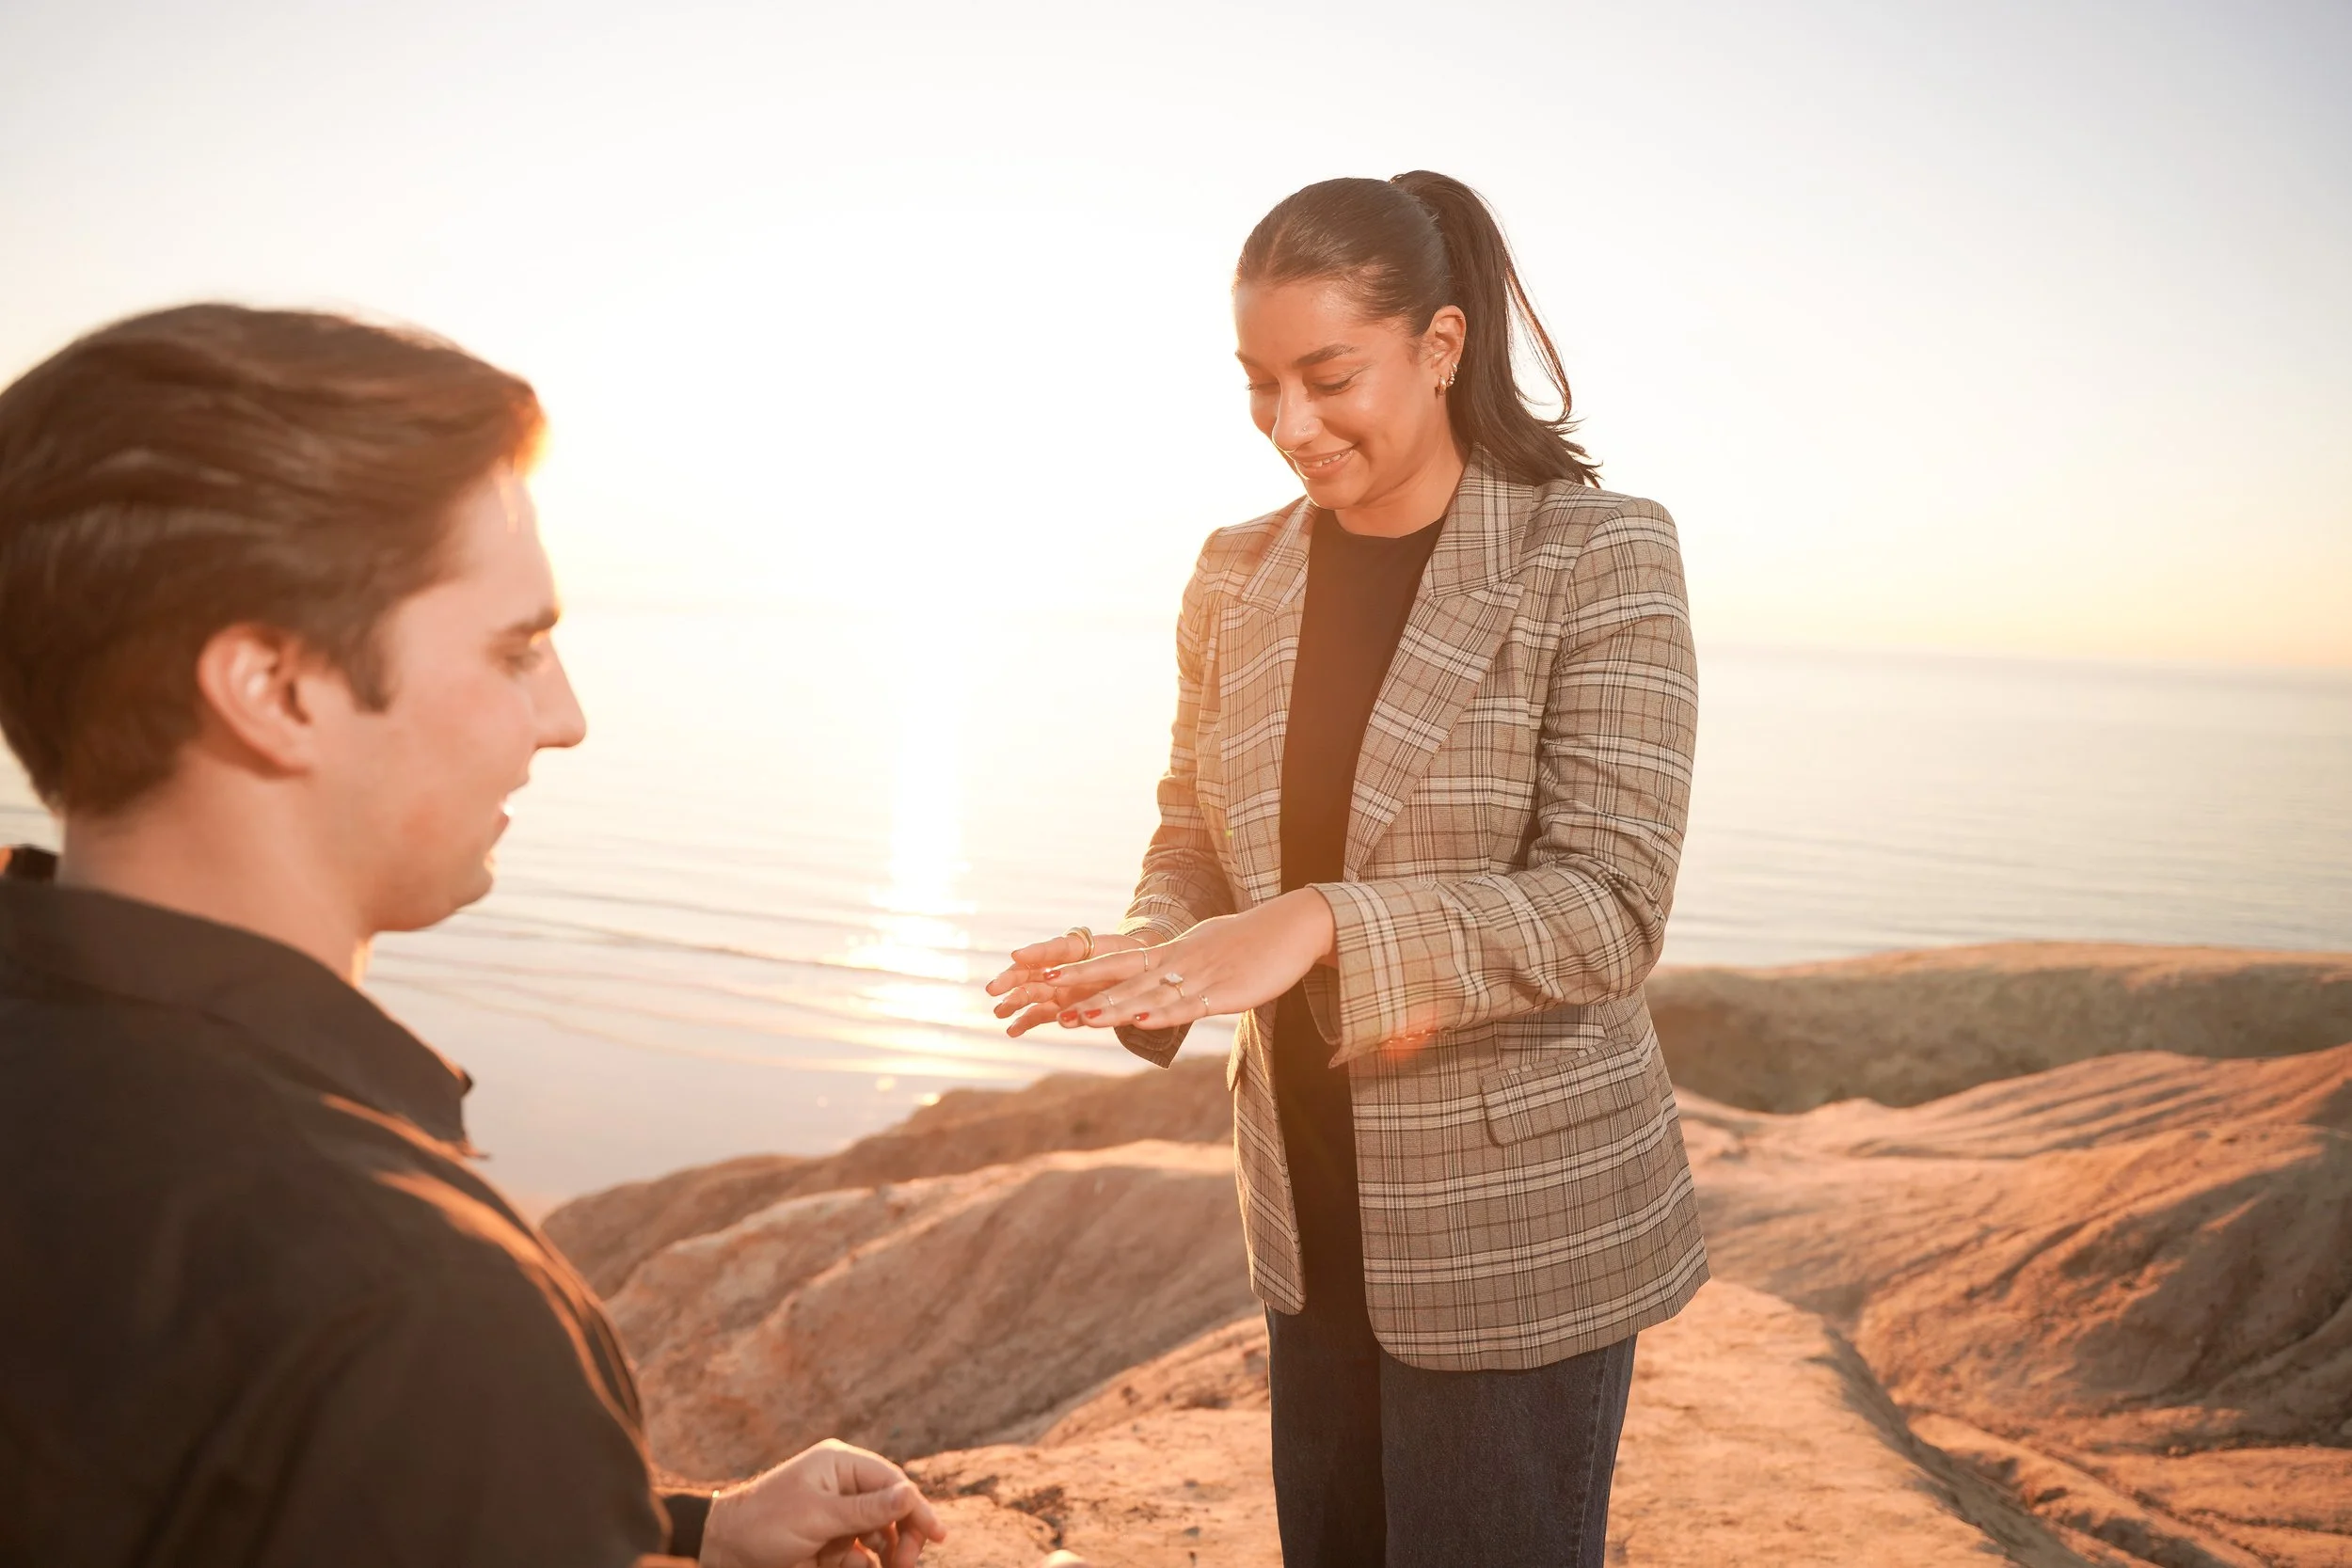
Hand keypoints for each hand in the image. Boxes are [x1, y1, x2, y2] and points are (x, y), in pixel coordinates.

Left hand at [701, 1439, 944, 1567]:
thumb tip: (910, 1494)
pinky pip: (862, 1555)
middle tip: (906, 1564)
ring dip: (889, 1555)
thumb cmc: (766, 1524)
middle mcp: (844, 1486)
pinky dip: (866, 1565)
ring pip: (881, 1536)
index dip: (915, 1507)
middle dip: (903, 1536)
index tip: (937, 1535)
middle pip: (892, 1509)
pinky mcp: (831, 1543)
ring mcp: (838, 1516)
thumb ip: (866, 1508)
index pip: (891, 1482)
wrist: (725, 1551)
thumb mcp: (818, 1516)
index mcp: (840, 1465)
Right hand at [986, 928, 1145, 1036]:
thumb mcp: (1107, 948)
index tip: (1016, 955)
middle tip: (994, 990)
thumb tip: (1055, 958)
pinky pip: (1040, 1015)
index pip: (1046, 951)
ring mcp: (1059, 990)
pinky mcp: (1063, 1008)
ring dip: (1014, 1003)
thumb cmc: (1122, 954)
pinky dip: (1026, 1023)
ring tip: (1000, 1012)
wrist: (1141, 973)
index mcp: (1068, 949)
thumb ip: (1081, 954)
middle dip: (1011, 982)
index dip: (1033, 954)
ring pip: (1031, 996)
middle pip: (1029, 975)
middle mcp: (1058, 969)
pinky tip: (1012, 1031)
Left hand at [1044, 890, 1334, 1032]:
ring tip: (1080, 1018)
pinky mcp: (1226, 992)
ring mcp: (1201, 977)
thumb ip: (1184, 965)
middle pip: (1123, 977)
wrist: (1296, 925)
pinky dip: (1163, 1016)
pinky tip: (1141, 1022)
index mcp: (1173, 953)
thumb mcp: (1210, 948)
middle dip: (1083, 989)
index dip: (1082, 971)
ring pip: (1149, 995)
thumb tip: (1163, 980)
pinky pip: (1189, 1007)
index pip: (1118, 962)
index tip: (1045, 977)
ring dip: (1113, 1008)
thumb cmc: (1255, 940)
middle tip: (1043, 996)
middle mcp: (1178, 963)